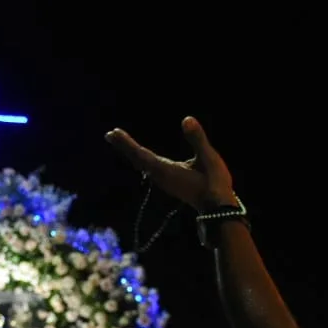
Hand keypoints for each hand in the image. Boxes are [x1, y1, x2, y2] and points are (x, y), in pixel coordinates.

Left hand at [106, 117, 235, 210]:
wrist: (218, 208)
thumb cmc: (215, 183)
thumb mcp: (209, 158)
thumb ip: (198, 139)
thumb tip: (187, 119)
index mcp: (167, 170)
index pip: (142, 154)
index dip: (127, 144)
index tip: (114, 133)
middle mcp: (161, 177)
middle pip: (138, 159)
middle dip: (124, 146)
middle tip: (109, 134)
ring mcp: (164, 181)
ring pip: (143, 164)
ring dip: (131, 152)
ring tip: (120, 141)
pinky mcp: (169, 183)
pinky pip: (149, 168)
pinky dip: (141, 158)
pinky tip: (141, 156)